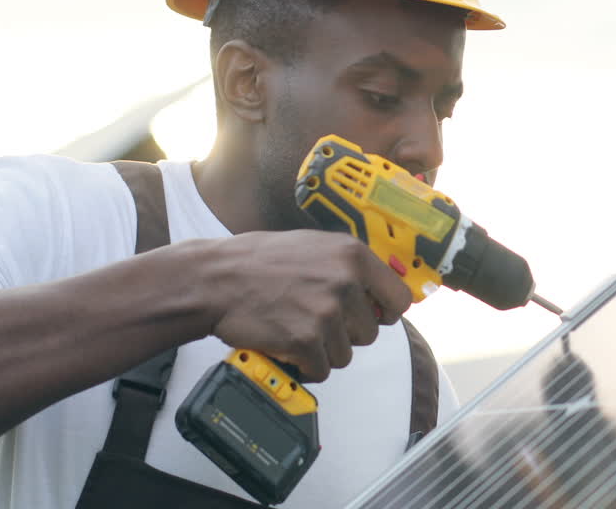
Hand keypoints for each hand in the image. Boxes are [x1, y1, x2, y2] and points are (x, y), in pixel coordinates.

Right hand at [205, 230, 411, 381]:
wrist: (216, 279)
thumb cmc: (260, 261)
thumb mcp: (315, 246)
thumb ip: (349, 266)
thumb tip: (379, 289)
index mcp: (353, 255)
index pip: (399, 298)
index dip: (384, 313)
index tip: (372, 317)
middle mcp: (346, 282)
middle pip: (369, 333)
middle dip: (345, 334)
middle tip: (314, 321)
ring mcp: (327, 312)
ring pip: (345, 354)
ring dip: (322, 351)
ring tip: (295, 329)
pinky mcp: (307, 341)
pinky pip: (322, 370)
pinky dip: (304, 366)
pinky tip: (286, 346)